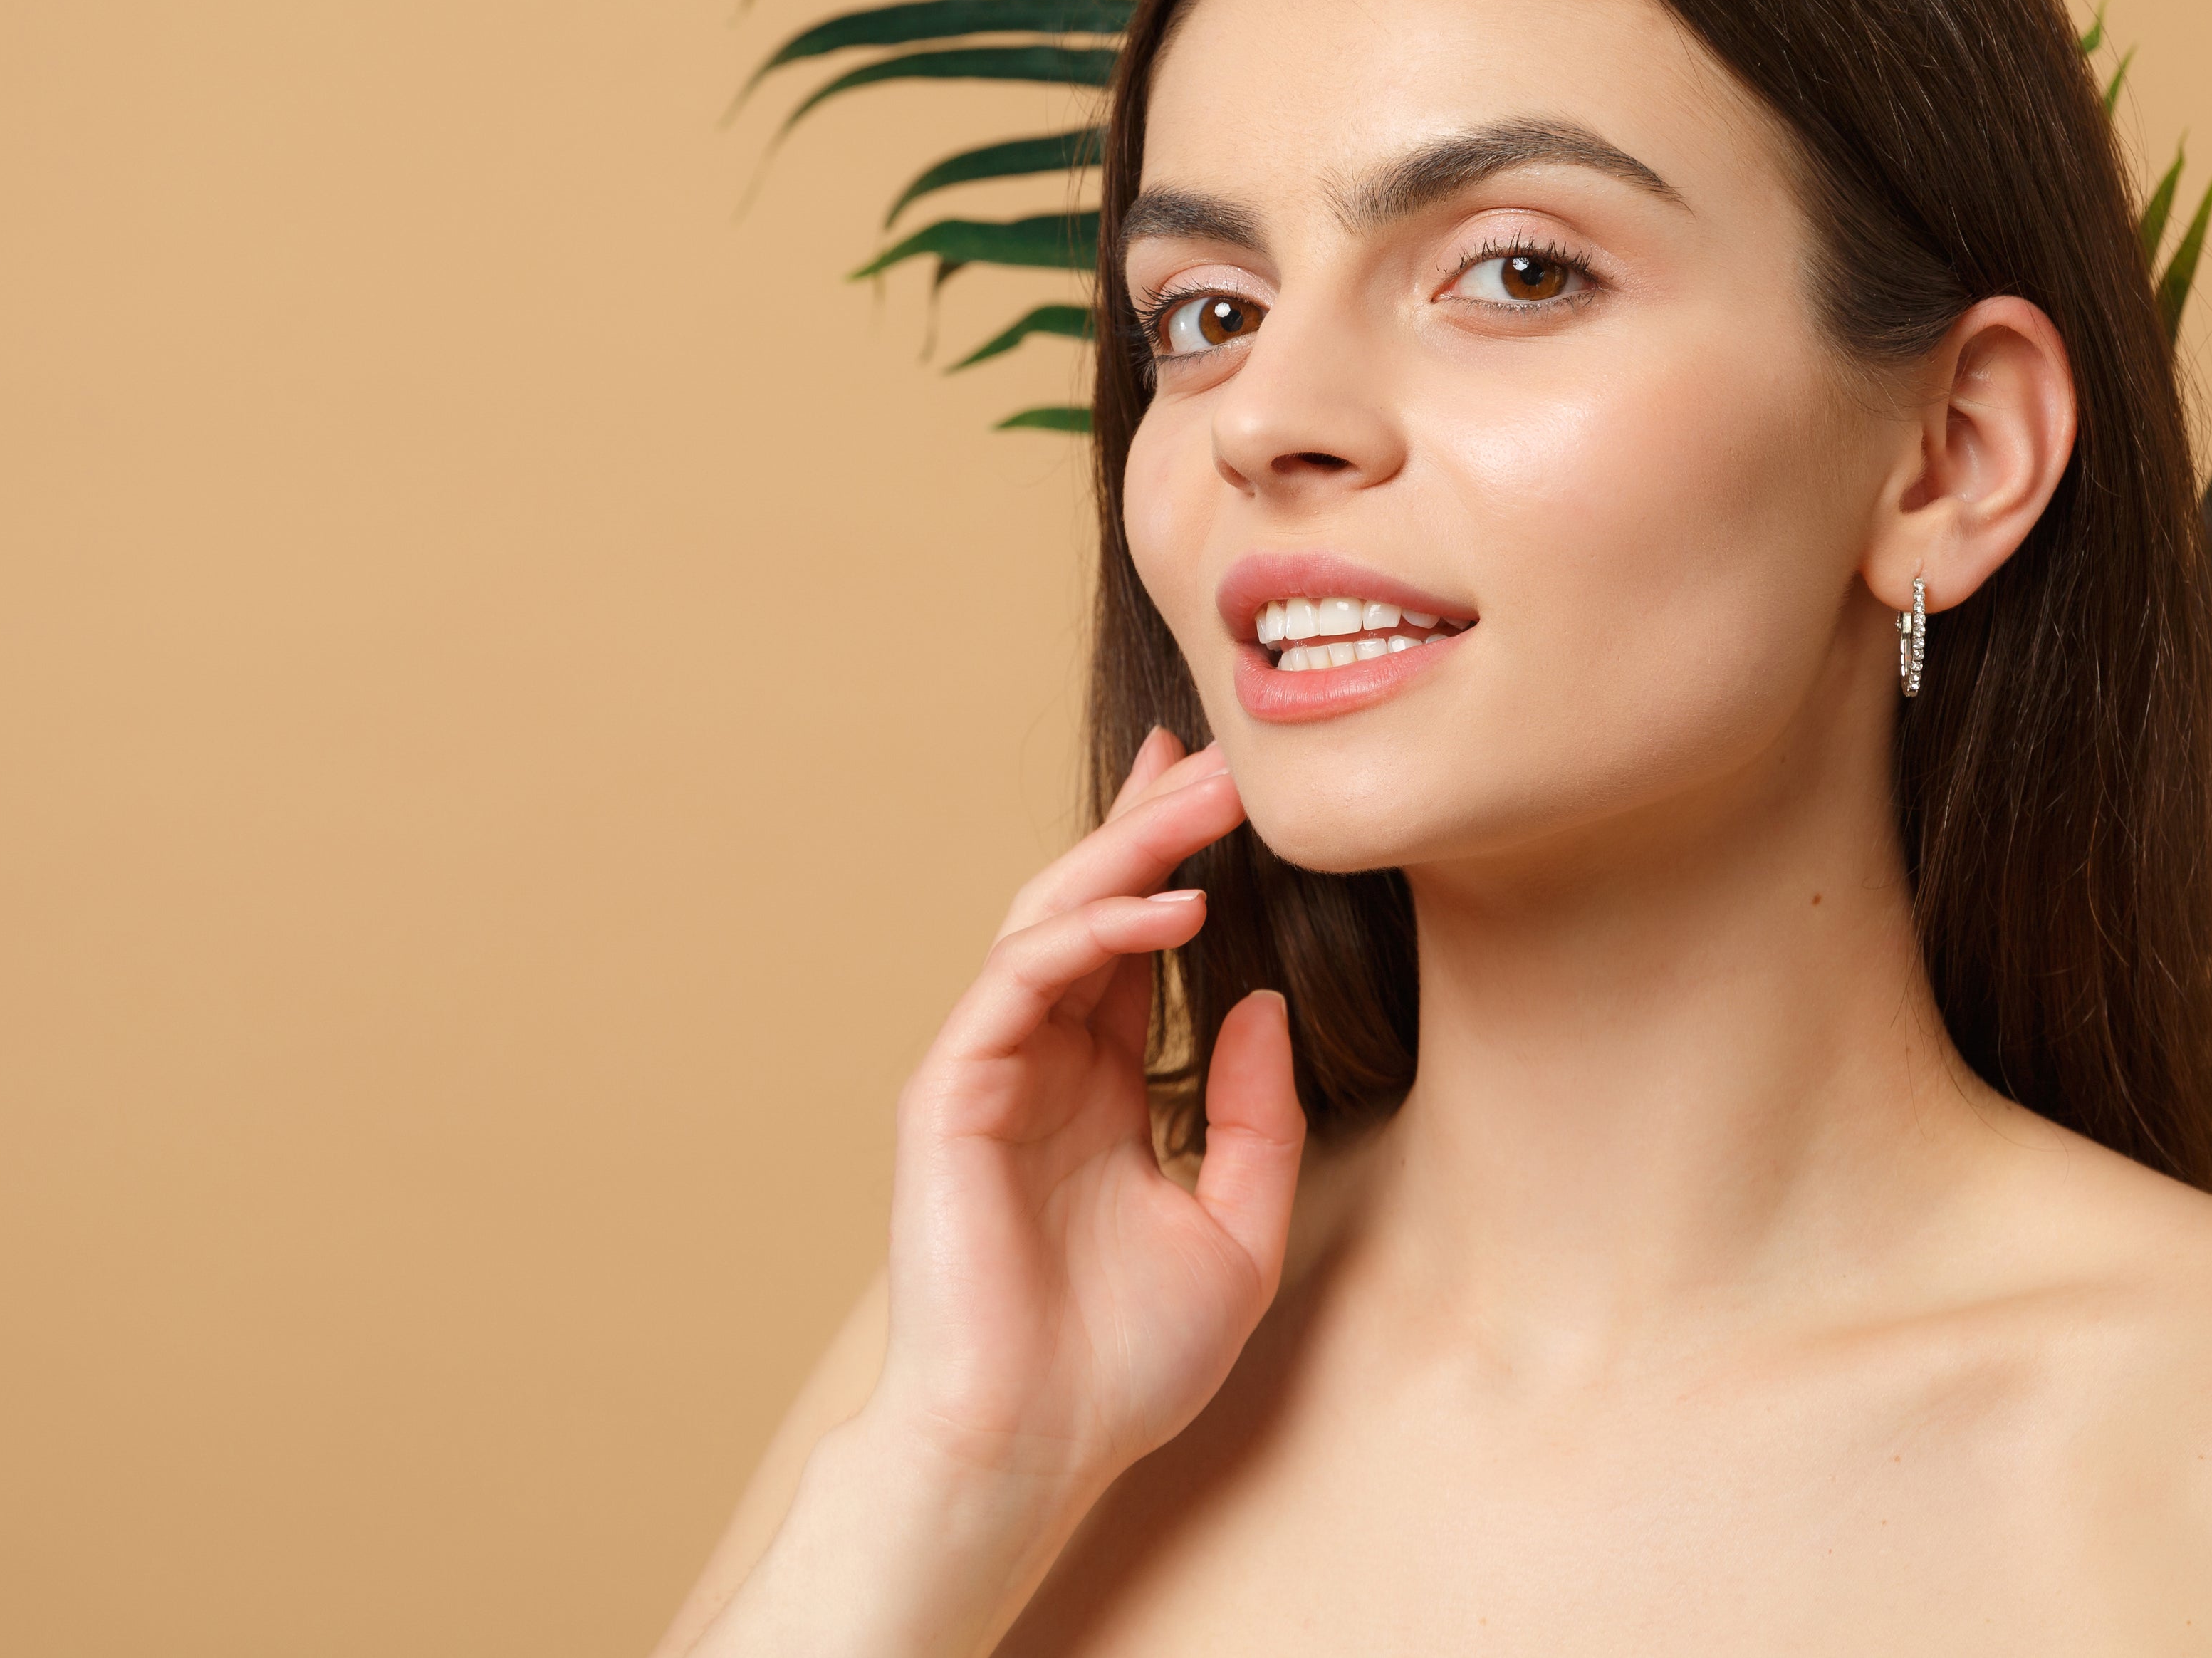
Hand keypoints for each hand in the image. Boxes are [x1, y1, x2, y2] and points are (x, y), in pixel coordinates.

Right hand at [866, 730, 1306, 1500]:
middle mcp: (1040, 1067)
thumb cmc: (1125, 1365)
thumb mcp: (1236, 1230)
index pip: (1135, 950)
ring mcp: (988, 1073)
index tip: (1221, 794)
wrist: (1035, 1447)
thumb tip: (1261, 1003)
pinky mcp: (950, 1091)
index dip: (1172, 867)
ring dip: (1126, 857)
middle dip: (1150, 832)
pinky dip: (1089, 935)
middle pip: (1091, 913)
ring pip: (1048, 925)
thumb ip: (1255, 1117)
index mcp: (1099, 1093)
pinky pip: (1017, 982)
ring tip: (1202, 800)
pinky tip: (1169, 911)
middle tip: (1216, 763)